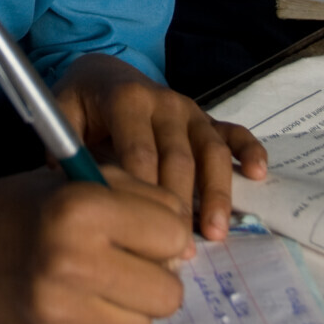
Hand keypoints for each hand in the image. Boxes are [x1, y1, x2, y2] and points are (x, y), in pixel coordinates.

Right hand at [0, 165, 192, 323]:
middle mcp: (70, 263)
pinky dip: (101, 323)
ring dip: (131, 304)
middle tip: (129, 261)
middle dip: (156, 275)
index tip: (143, 228)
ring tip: (102, 281)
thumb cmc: (30, 203)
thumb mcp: (84, 177)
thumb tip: (187, 249)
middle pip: (168, 293)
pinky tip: (75, 300)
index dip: (163, 230)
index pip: (173, 235)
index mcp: (81, 209)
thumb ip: (143, 200)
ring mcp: (58, 312)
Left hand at [53, 55, 266, 242]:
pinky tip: (259, 174)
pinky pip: (233, 132)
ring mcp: (190, 110)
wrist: (105, 72)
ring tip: (216, 232)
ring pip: (210, 150)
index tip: (143, 235)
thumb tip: (73, 189)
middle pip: (178, 158)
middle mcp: (164, 102)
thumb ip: (66, 147)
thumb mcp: (64, 114)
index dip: (144, 195)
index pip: (140, 152)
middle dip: (180, 205)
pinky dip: (250, 150)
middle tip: (179, 252)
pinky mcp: (206, 119)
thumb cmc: (83, 103)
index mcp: (128, 100)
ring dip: (216, 192)